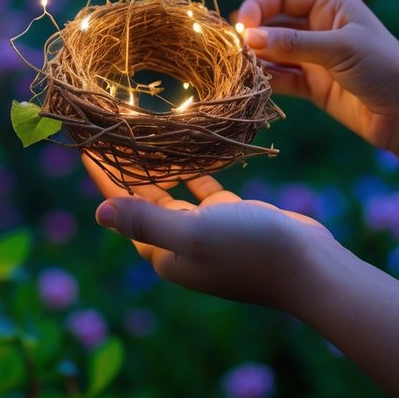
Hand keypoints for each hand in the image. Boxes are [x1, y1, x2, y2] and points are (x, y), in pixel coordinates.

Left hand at [85, 157, 334, 314]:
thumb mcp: (193, 234)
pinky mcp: (234, 219)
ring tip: (143, 132)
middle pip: (143, 200)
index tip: (87, 144)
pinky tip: (189, 148)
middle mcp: (181, 244)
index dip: (104, 177)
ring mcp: (208, 232)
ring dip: (158, 166)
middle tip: (112, 129)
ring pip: (173, 192)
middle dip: (126, 168)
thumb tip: (98, 213)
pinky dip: (194, 170)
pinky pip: (204, 189)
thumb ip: (147, 221)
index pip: (122, 210)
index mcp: (165, 253)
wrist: (310, 268)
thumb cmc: (249, 250)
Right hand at [236, 0, 398, 155]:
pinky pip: (282, 77)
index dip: (259, 6)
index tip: (242, 23)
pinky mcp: (313, 85)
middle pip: (274, 22)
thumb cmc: (383, 68)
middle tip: (235, 47)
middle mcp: (320, 26)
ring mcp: (315, 57)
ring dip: (257, 57)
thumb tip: (249, 37)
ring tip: (239, 65)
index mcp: (330, 4)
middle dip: (254, 33)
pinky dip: (267, 79)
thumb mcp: (339, 48)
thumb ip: (294, 44)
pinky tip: (254, 81)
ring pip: (275, 51)